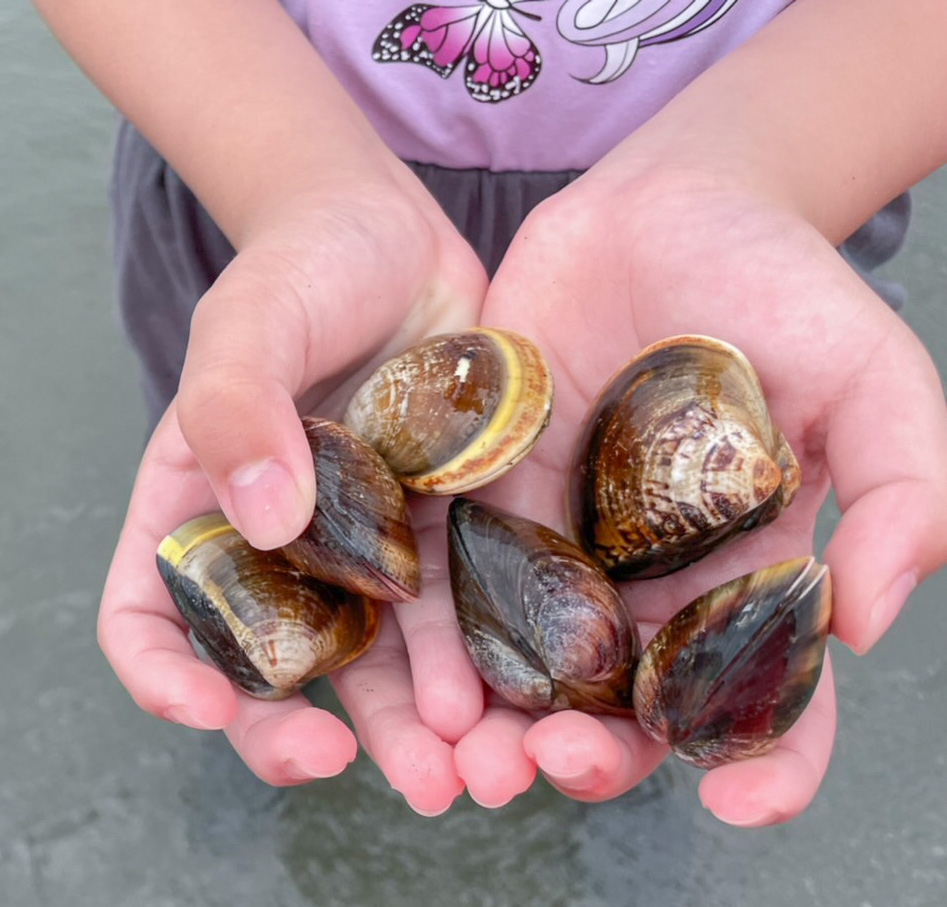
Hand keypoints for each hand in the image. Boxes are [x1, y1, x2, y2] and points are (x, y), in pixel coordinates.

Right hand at [97, 175, 488, 814]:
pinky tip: (500, 692)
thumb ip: (234, 407)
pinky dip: (470, 659)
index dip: (166, 673)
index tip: (208, 710)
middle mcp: (279, 543)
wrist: (397, 241)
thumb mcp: (251, 320)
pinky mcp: (438, 528)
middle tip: (363, 773)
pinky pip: (450, 609)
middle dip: (314, 731)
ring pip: (376, 658)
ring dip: (414, 723)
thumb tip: (260, 520)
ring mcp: (362, 543)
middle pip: (279, 662)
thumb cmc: (302, 266)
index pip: (152, 613)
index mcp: (201, 506)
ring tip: (461, 770)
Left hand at [448, 167, 946, 823]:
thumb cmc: (783, 288)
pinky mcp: (496, 488)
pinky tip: (427, 670)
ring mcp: (568, 534)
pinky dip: (447, 629)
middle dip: (599, 749)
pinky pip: (467, 570)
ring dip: (505, 719)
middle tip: (564, 760)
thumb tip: (869, 621)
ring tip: (476, 755)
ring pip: (535, 656)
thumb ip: (904, 490)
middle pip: (626, 697)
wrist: (673, 206)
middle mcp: (651, 573)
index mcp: (748, 570)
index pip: (763, 692)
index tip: (739, 800)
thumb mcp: (872, 379)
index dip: (764, 760)